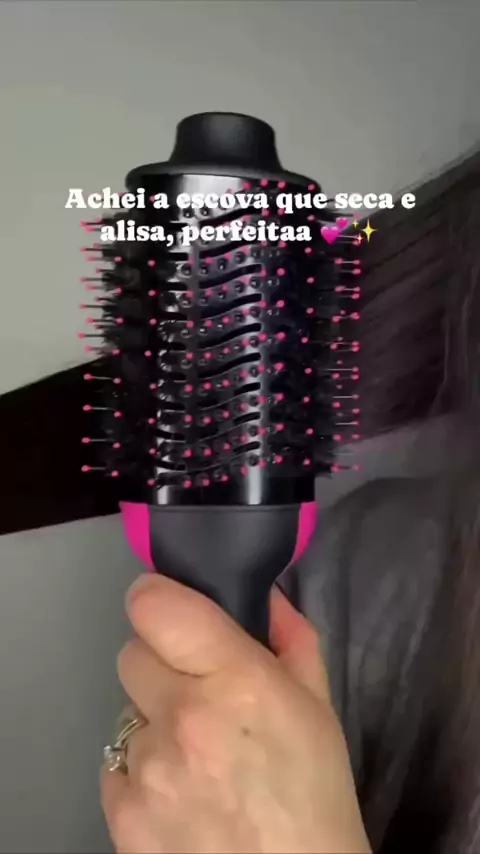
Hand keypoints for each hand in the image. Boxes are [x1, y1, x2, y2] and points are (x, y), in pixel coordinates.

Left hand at [101, 574, 370, 853]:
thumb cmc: (316, 795)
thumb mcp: (319, 706)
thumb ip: (290, 637)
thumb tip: (261, 593)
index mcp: (235, 680)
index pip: (152, 605)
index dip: (157, 598)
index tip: (171, 610)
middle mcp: (182, 716)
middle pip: (130, 653)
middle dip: (161, 663)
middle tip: (196, 691)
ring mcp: (146, 769)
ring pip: (127, 713)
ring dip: (156, 723)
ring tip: (197, 756)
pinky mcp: (121, 814)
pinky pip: (117, 767)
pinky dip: (140, 772)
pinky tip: (180, 794)